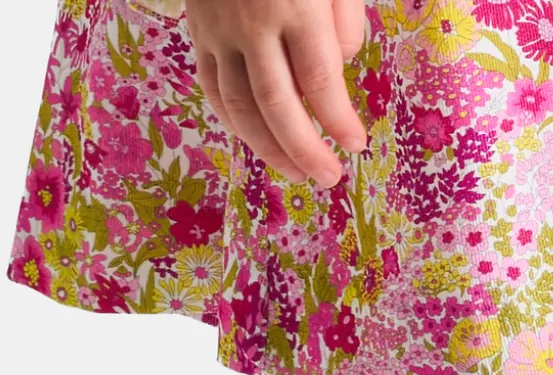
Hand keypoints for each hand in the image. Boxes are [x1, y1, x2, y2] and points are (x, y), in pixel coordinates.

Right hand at [189, 0, 366, 187]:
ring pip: (240, 106)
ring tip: (297, 174)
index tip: (356, 145)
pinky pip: (212, 89)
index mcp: (293, 4)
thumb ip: (344, 20)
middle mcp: (251, 22)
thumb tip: (339, 67)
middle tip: (329, 179)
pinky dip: (235, 124)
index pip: (319, 81)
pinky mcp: (196, 30)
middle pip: (277, 105)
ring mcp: (218, 29)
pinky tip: (259, 144)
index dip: (338, 122)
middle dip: (305, 150)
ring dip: (269, 149)